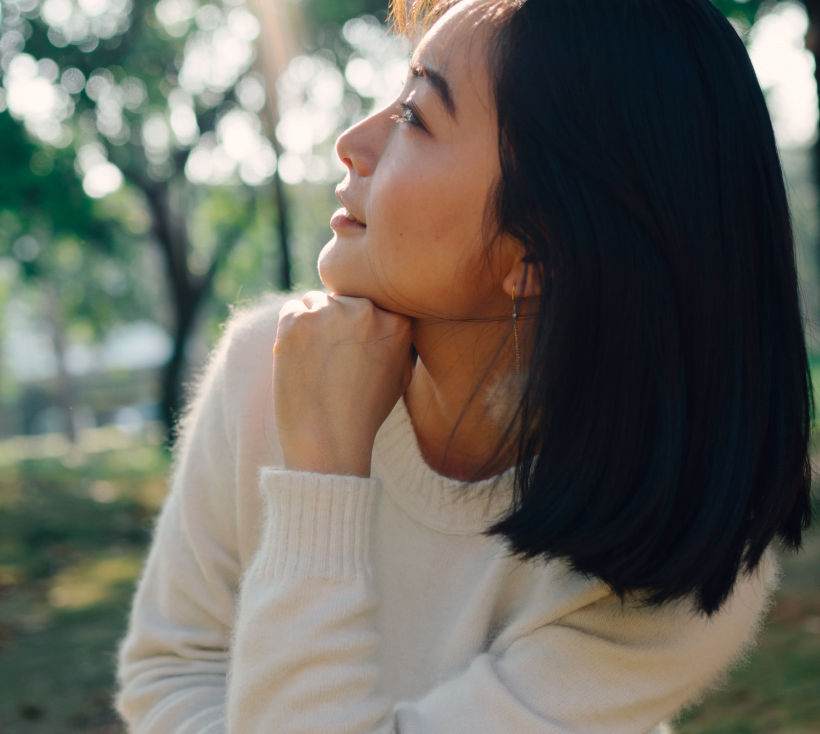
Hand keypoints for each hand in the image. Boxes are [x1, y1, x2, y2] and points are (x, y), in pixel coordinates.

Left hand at [273, 291, 412, 476]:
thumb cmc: (363, 414)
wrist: (329, 442)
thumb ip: (397, 339)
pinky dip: (290, 330)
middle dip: (336, 320)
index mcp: (398, 322)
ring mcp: (330, 313)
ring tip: (316, 363)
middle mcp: (367, 310)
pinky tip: (299, 360)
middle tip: (331, 359)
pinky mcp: (297, 321)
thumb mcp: (399, 375)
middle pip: (344, 297)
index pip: (374, 301)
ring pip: (317, 300)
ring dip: (313, 323)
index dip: (360, 325)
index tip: (352, 349)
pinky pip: (292, 309)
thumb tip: (386, 312)